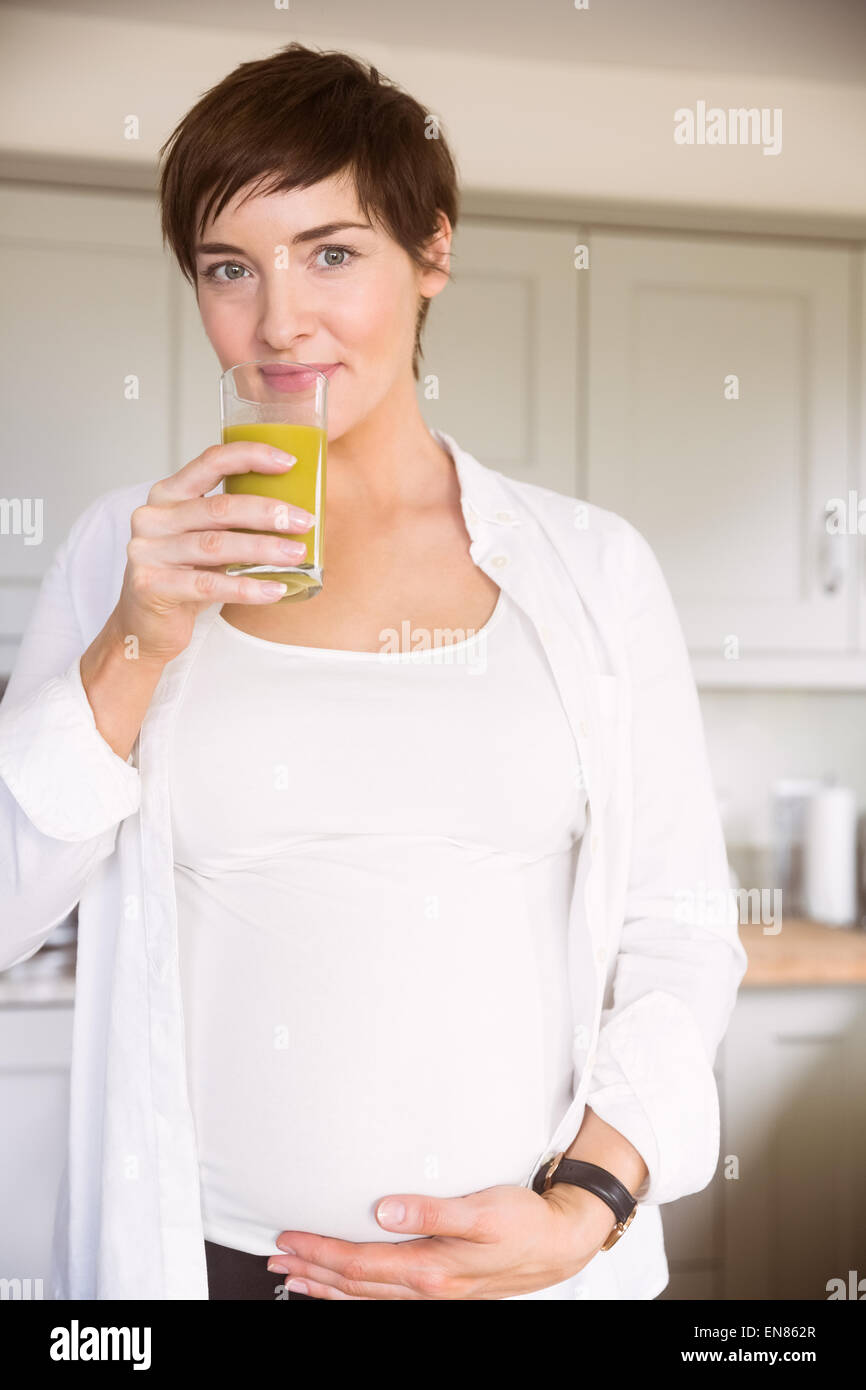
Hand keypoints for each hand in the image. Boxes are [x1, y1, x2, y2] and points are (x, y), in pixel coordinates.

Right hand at [113, 440, 314, 665]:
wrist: (144, 626)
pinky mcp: (150, 585)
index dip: (250, 457)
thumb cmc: (183, 577)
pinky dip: (246, 588)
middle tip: (304, 521)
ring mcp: (148, 551)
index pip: (210, 463)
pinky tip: (274, 589)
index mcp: (167, 495)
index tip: (289, 462)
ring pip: (215, 545)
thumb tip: (292, 511)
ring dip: (263, 549)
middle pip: (220, 507)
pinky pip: (208, 585)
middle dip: (267, 512)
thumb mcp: (204, 540)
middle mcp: (153, 517)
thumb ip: (231, 521)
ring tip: (297, 554)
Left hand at [266, 1182, 619, 1299]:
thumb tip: (385, 1209)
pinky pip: (386, 1297)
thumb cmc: (523, 1223)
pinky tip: (347, 1289)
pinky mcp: (442, 1288)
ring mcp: (434, 1293)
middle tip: (277, 1257)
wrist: (560, 1242)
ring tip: (296, 1277)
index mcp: (430, 1269)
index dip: (320, 1252)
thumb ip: (431, 1211)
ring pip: (367, 1297)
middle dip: (311, 1272)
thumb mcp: (481, 1211)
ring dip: (327, 1286)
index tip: (290, 1238)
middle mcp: (427, 1287)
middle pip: (354, 1285)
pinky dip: (356, 1294)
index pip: (358, 1264)